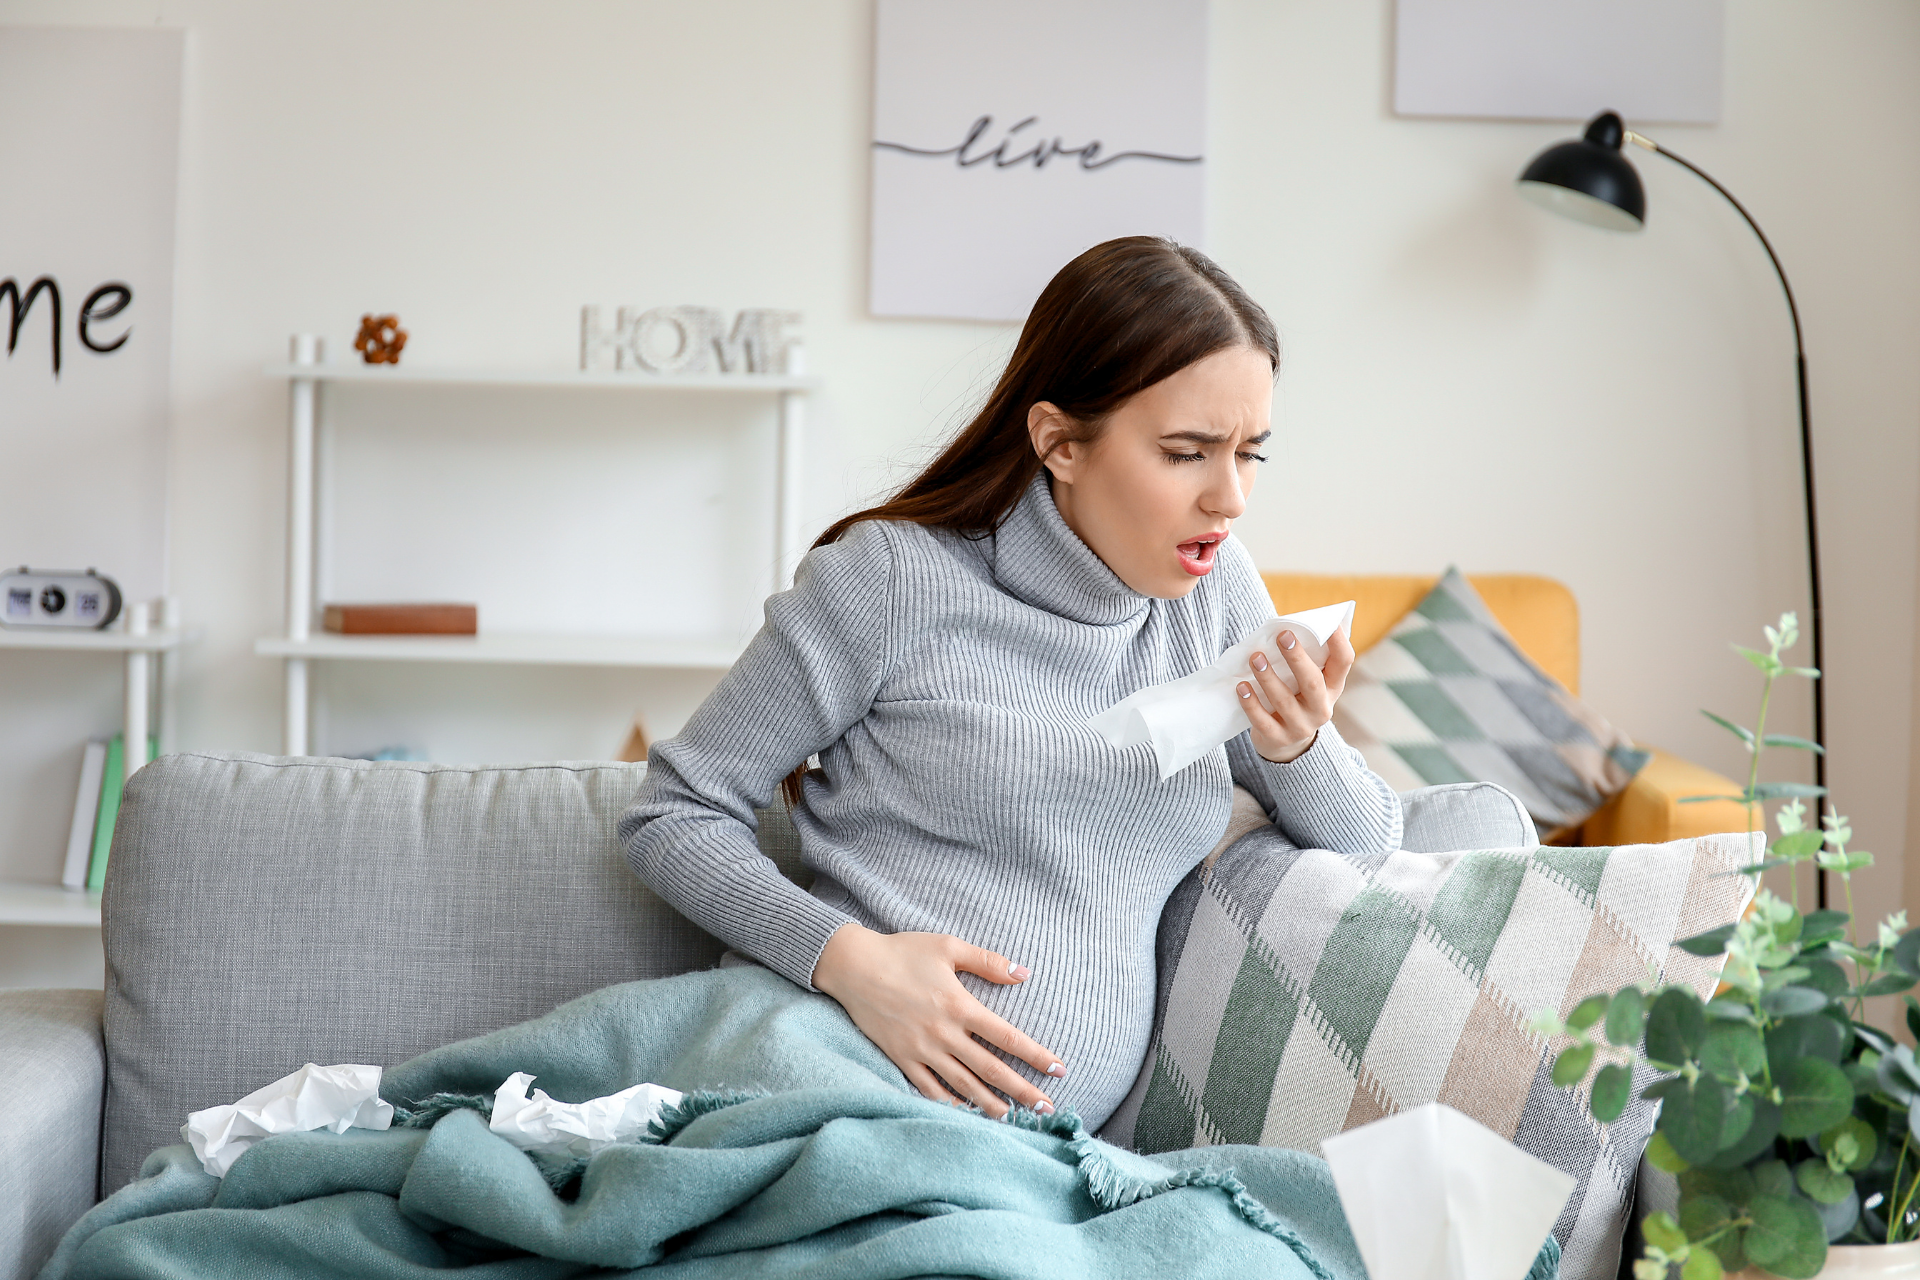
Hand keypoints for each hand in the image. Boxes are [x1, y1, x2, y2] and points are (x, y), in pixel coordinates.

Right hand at [811, 924, 1064, 1118]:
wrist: (853, 966)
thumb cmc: (903, 951)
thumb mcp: (948, 947)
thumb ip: (988, 961)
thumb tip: (1024, 973)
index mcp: (960, 1005)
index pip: (1007, 1037)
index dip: (1036, 1055)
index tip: (1059, 1069)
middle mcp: (944, 1033)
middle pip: (991, 1069)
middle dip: (1022, 1090)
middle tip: (1047, 1108)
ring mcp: (921, 1050)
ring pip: (963, 1085)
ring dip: (990, 1104)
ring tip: (1013, 1119)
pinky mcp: (901, 1059)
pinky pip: (929, 1089)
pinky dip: (949, 1104)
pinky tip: (965, 1114)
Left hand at [1237, 627, 1354, 763]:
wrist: (1284, 743)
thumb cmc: (1294, 697)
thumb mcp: (1306, 681)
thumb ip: (1304, 658)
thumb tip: (1288, 624)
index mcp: (1332, 687)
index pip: (1343, 663)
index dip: (1339, 643)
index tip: (1330, 624)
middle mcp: (1321, 709)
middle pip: (1312, 682)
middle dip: (1297, 658)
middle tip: (1283, 636)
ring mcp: (1300, 726)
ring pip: (1284, 701)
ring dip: (1268, 677)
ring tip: (1255, 658)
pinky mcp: (1278, 739)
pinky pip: (1263, 721)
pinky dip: (1251, 703)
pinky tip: (1241, 687)